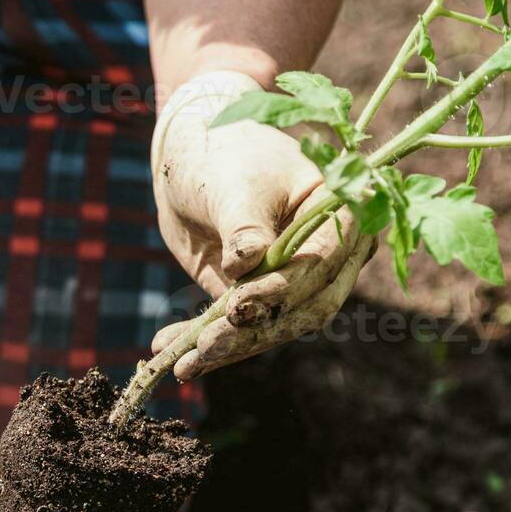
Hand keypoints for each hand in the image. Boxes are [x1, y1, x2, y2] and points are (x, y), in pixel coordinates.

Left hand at [151, 71, 373, 379]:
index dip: (281, 290)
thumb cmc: (223, 151)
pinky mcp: (257, 294)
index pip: (320, 265)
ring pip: (269, 327)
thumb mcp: (233, 183)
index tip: (237, 306)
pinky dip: (203, 341)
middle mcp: (328, 255)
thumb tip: (248, 264)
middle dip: (252, 333)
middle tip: (204, 348)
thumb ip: (244, 225)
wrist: (193, 148)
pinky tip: (168, 351)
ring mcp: (294, 280)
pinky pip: (236, 328)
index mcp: (341, 214)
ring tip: (180, 363)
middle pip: (301, 309)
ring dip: (225, 348)